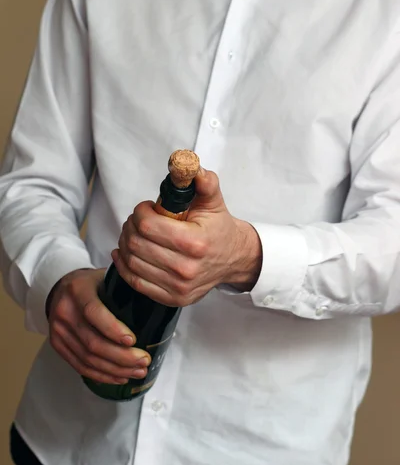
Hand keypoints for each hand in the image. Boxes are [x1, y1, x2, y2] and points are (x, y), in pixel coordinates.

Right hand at [47, 269, 150, 384]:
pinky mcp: (57, 345)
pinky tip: (119, 376)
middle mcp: (65, 311)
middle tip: (144, 360)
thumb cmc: (91, 284)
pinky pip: (80, 366)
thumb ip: (124, 289)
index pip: (93, 312)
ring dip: (115, 369)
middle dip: (121, 356)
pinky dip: (102, 375)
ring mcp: (58, 330)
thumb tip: (157, 306)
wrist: (61, 287)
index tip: (133, 340)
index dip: (113, 329)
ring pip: (88, 358)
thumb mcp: (105, 277)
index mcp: (78, 290)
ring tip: (137, 371)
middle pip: (93, 342)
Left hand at [112, 168, 261, 307]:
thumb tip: (189, 166)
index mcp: (195, 242)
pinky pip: (136, 282)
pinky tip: (125, 252)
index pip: (148, 226)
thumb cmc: (218, 228)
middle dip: (131, 226)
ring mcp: (178, 286)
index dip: (140, 212)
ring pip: (132, 262)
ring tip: (135, 233)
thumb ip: (203, 182)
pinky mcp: (173, 298)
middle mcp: (185, 268)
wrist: (233, 258)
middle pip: (137, 244)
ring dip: (126, 243)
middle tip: (138, 219)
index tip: (146, 207)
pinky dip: (124, 265)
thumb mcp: (214, 200)